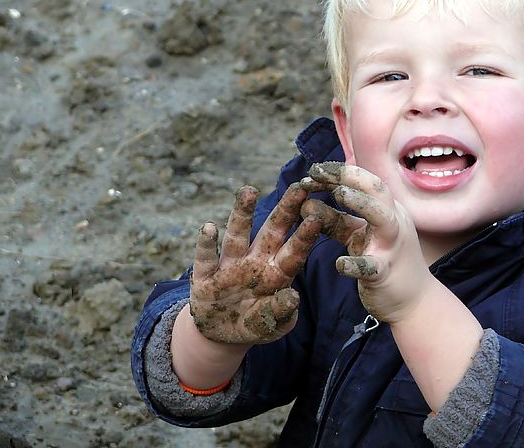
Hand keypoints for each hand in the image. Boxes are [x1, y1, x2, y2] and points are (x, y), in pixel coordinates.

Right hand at [188, 183, 321, 344]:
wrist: (220, 335)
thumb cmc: (255, 324)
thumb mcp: (272, 326)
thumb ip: (282, 313)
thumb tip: (292, 297)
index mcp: (277, 274)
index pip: (294, 252)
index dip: (305, 236)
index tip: (318, 217)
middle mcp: (255, 263)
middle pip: (271, 232)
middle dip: (284, 210)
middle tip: (299, 187)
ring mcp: (230, 267)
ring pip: (237, 236)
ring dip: (241, 214)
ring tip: (248, 191)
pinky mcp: (205, 277)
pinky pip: (205, 258)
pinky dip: (206, 244)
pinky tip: (208, 228)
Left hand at [300, 162, 430, 323]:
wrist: (415, 300)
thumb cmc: (384, 260)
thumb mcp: (356, 236)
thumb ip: (334, 219)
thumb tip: (305, 203)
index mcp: (388, 210)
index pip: (366, 183)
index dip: (340, 173)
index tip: (313, 169)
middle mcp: (394, 223)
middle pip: (378, 190)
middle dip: (350, 176)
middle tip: (317, 171)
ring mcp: (392, 247)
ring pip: (383, 219)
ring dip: (363, 204)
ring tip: (339, 194)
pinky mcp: (386, 274)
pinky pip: (372, 267)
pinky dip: (356, 264)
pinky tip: (340, 264)